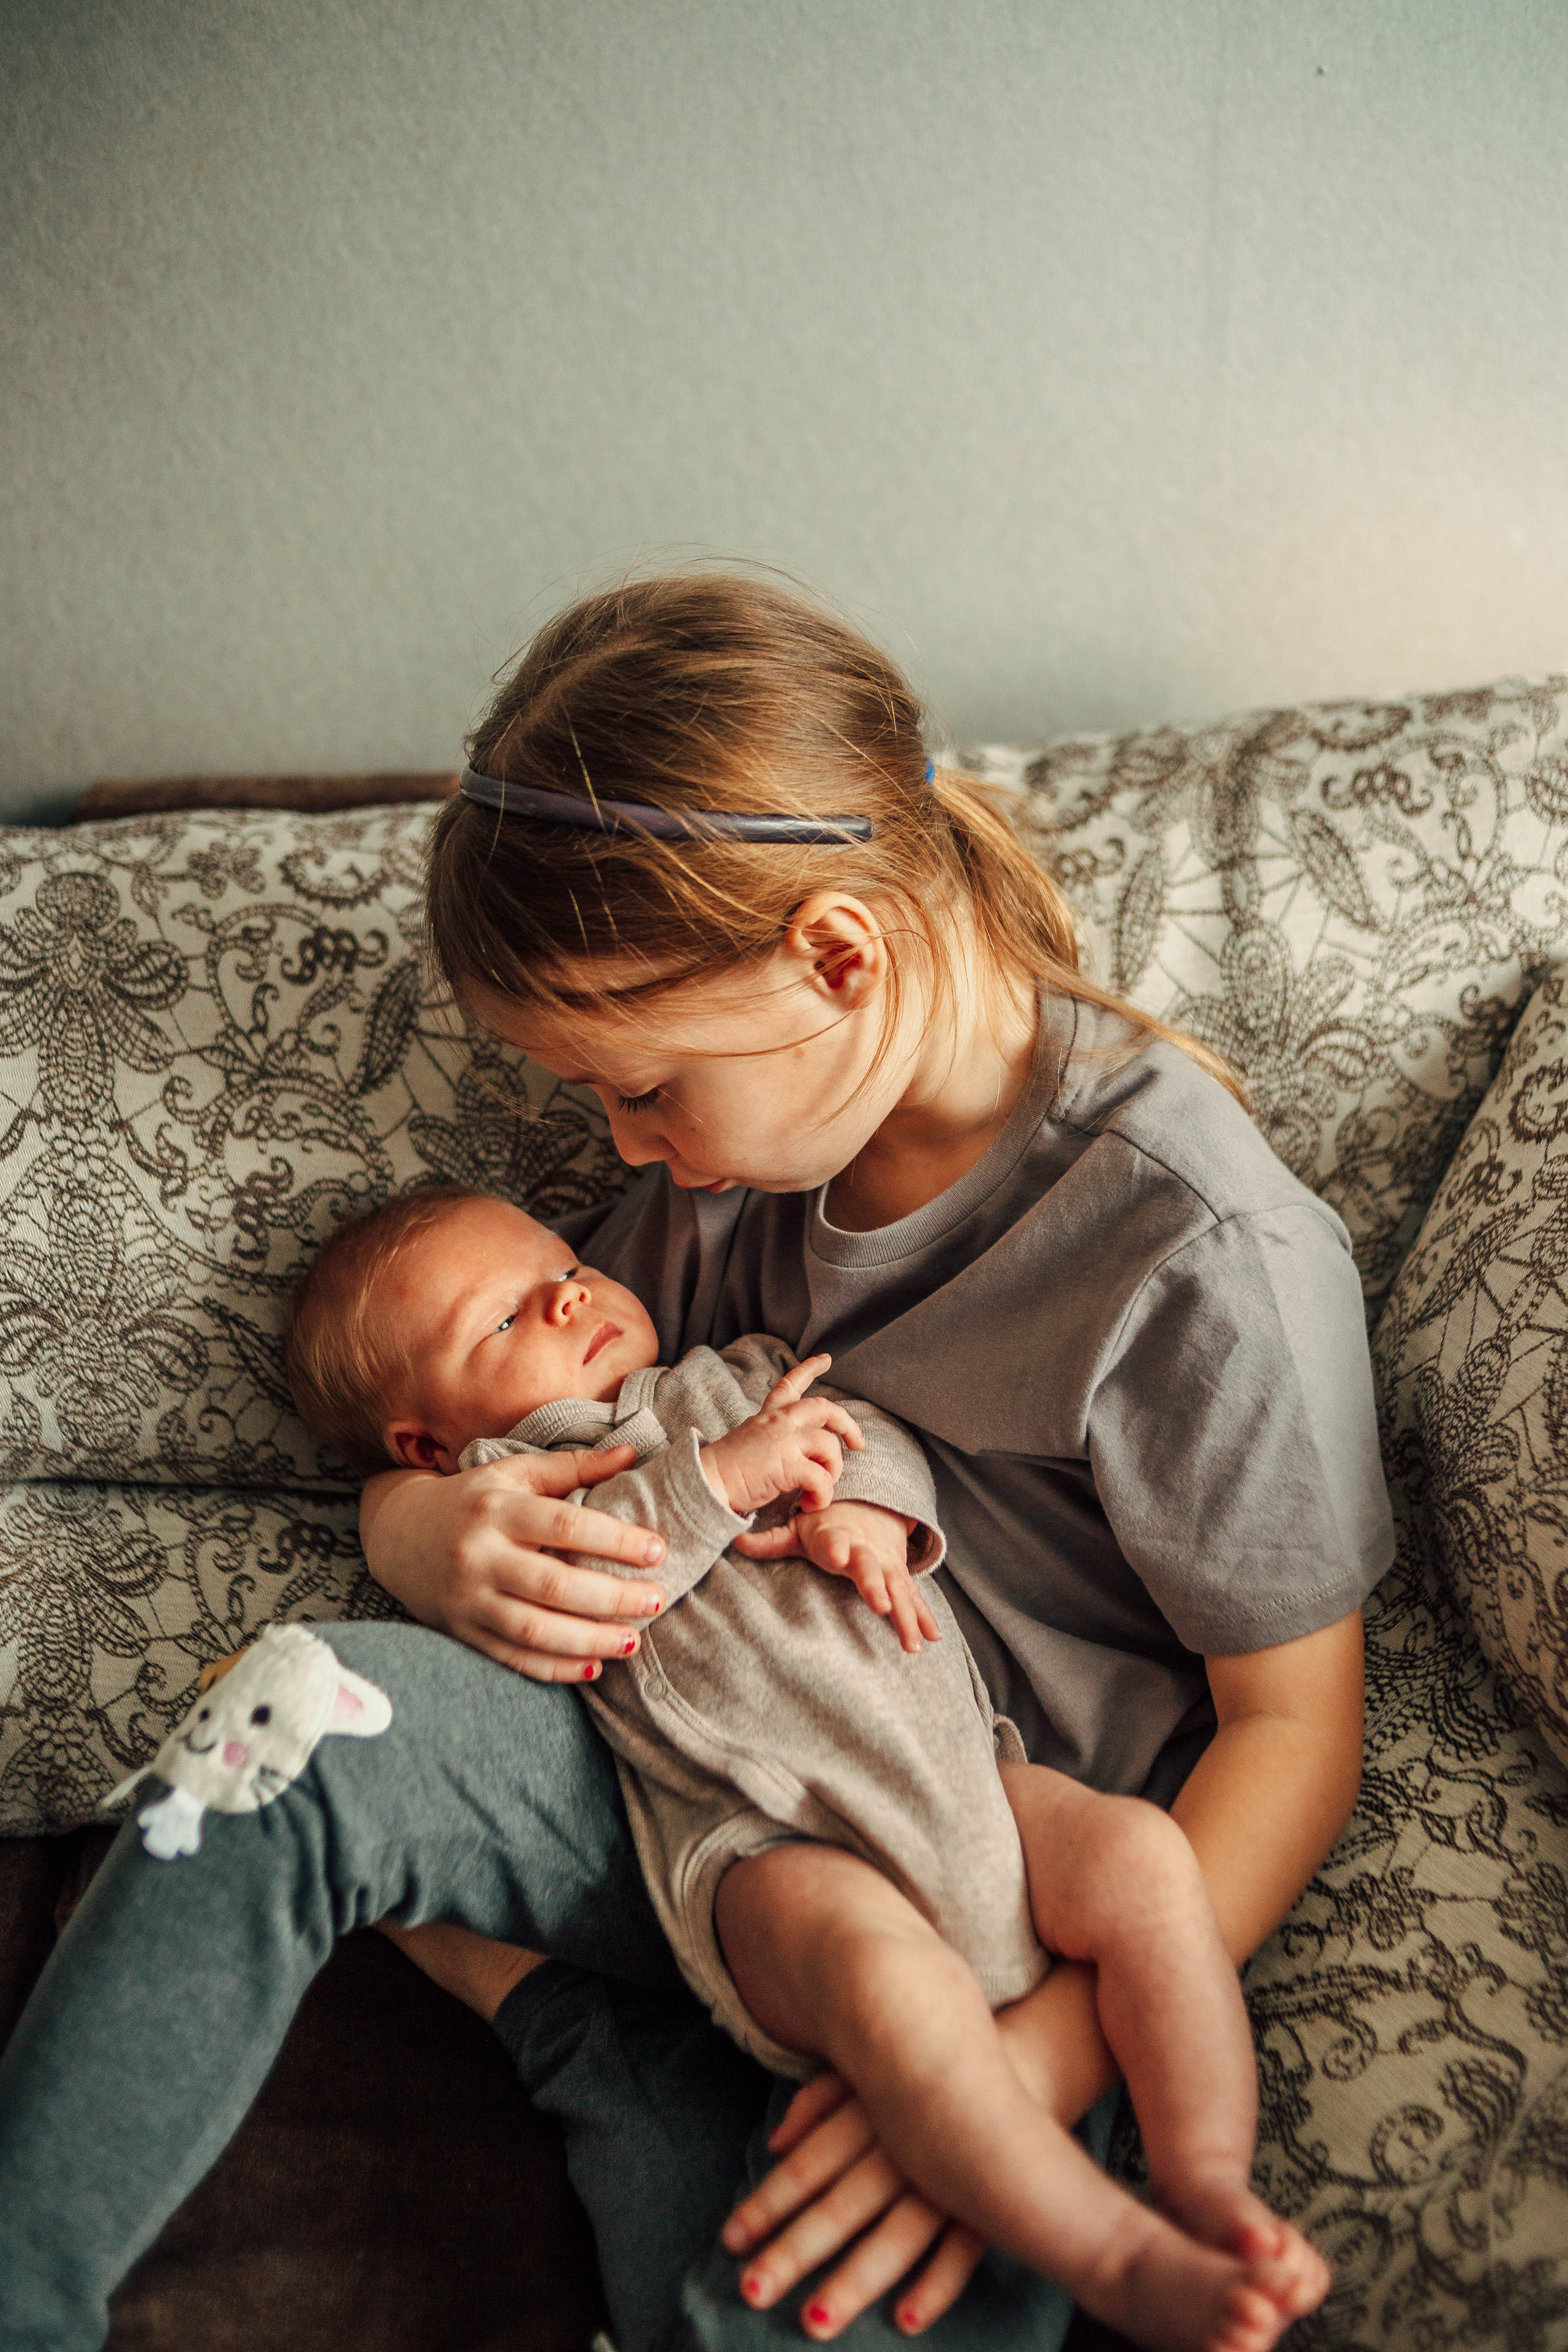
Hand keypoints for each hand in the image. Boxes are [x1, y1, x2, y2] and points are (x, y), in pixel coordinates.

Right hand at [359, 1447, 667, 1682]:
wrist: (396, 1534)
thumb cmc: (471, 1498)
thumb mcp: (513, 1473)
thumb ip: (572, 1466)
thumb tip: (631, 1453)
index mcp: (497, 1509)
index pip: (565, 1524)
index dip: (615, 1540)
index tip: (658, 1550)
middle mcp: (479, 1556)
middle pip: (554, 1585)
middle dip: (611, 1597)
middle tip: (658, 1600)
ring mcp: (467, 1599)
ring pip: (534, 1629)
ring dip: (589, 1640)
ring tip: (634, 1640)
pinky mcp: (461, 1632)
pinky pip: (512, 1657)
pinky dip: (554, 1668)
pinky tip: (593, 1667)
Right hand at [701, 1354, 863, 1515]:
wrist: (707, 1484)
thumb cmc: (726, 1471)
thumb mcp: (750, 1441)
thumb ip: (772, 1437)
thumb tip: (794, 1447)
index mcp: (768, 1417)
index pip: (790, 1385)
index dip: (810, 1369)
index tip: (826, 1359)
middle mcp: (778, 1422)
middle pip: (823, 1409)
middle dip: (847, 1424)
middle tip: (858, 1443)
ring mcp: (784, 1441)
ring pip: (829, 1446)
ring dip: (833, 1471)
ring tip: (820, 1490)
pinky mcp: (787, 1465)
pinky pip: (822, 1478)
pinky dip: (823, 1494)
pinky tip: (811, 1504)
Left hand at [721, 2074, 983, 2336]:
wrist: (1022, 2064)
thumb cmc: (929, 2072)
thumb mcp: (870, 2071)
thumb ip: (819, 2102)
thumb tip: (775, 2143)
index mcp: (868, 2114)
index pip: (807, 2167)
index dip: (767, 2204)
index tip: (731, 2241)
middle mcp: (902, 2150)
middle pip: (840, 2207)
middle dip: (795, 2251)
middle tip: (752, 2292)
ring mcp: (948, 2181)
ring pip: (895, 2236)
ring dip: (855, 2280)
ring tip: (816, 2322)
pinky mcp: (989, 2205)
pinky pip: (963, 2250)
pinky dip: (936, 2284)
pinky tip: (906, 2319)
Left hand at [735, 1501, 939, 1653]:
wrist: (866, 1507)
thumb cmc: (824, 1526)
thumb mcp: (797, 1529)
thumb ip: (771, 1539)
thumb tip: (736, 1541)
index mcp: (836, 1537)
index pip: (835, 1542)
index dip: (837, 1548)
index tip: (838, 1556)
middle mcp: (864, 1551)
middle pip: (870, 1568)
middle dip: (876, 1586)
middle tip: (881, 1606)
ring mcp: (885, 1565)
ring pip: (897, 1588)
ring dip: (906, 1614)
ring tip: (912, 1643)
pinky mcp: (898, 1576)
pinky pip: (914, 1598)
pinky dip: (925, 1617)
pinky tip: (933, 1638)